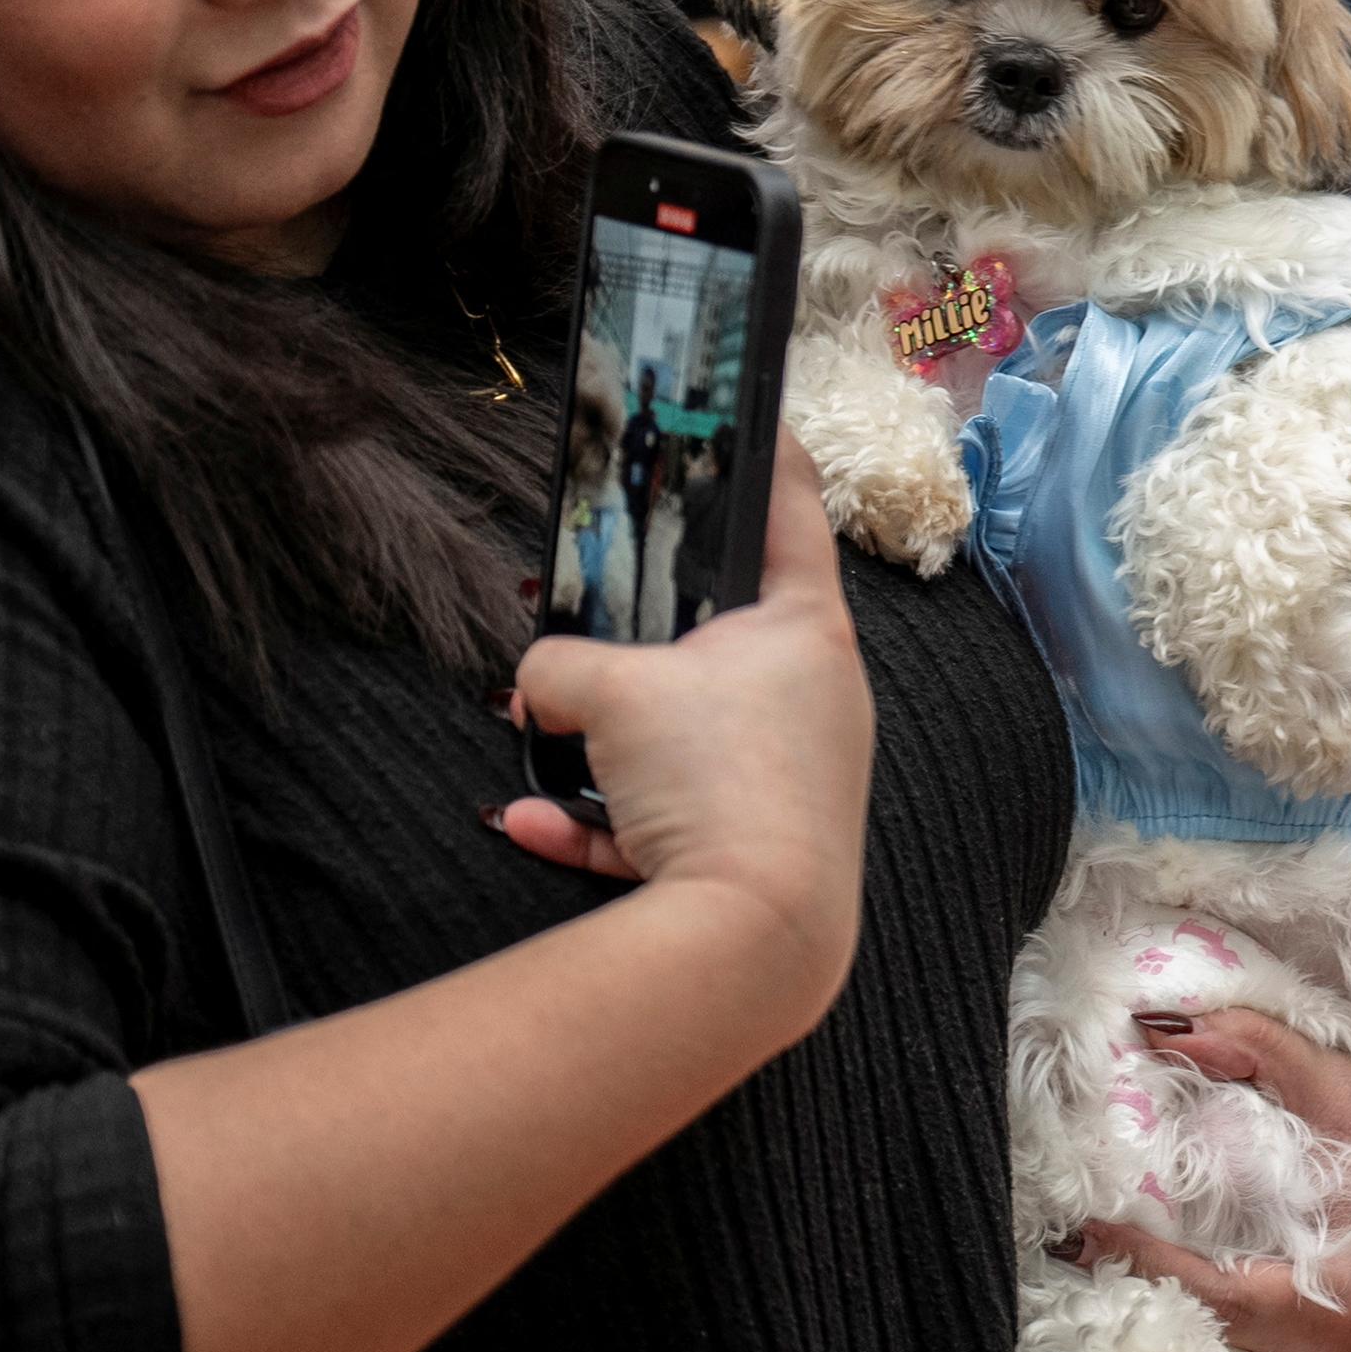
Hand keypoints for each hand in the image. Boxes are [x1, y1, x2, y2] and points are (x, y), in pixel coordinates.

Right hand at [503, 434, 874, 982]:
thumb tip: (536, 688)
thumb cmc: (715, 782)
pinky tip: (533, 822)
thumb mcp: (607, 692)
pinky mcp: (759, 851)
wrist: (752, 938)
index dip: (767, 456)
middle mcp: (817, 699)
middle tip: (585, 617)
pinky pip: (667, 820)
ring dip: (606, 744)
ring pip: (684, 737)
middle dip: (639, 638)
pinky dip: (604, 821)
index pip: (791, 513)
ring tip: (542, 739)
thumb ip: (556, 668)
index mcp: (808, 632)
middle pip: (722, 636)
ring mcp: (793, 779)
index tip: (753, 413)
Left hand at [1076, 1011, 1350, 1351]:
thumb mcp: (1341, 1084)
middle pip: (1221, 1334)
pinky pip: (1268, 1349)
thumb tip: (1166, 1028)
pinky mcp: (1348, 1351)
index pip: (1218, 1292)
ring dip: (1186, 1308)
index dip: (1148, 1260)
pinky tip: (1186, 1276)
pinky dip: (1223, 1318)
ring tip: (1128, 1255)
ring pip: (1243, 1350)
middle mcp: (1345, 1343)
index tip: (1090, 1227)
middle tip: (1092, 1241)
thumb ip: (1255, 1049)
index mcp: (1346, 1292)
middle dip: (1154, 1288)